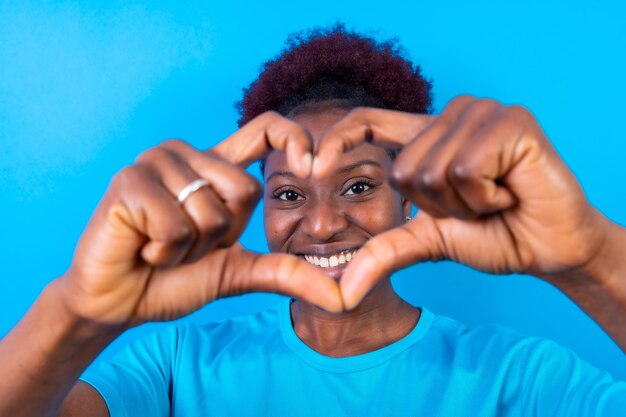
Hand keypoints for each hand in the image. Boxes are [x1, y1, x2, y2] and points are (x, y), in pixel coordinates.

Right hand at [58, 112, 341, 327]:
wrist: (118, 301)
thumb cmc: (174, 279)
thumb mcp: (238, 272)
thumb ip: (286, 274)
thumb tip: (342, 298)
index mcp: (216, 166)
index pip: (265, 129)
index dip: (294, 138)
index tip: (311, 166)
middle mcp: (187, 154)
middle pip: (245, 189)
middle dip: (222, 236)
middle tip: (186, 244)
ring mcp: (155, 162)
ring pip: (210, 211)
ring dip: (190, 249)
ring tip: (160, 246)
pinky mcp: (129, 180)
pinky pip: (176, 226)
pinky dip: (165, 252)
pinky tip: (142, 248)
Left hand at [315, 96, 608, 308]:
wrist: (548, 248)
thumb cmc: (492, 236)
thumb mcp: (428, 241)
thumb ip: (383, 253)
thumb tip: (340, 294)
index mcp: (427, 136)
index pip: (368, 121)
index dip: (337, 140)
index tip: (310, 168)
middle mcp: (452, 115)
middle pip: (404, 168)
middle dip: (436, 207)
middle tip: (475, 207)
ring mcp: (482, 112)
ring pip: (434, 169)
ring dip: (463, 204)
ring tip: (493, 199)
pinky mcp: (512, 120)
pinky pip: (467, 169)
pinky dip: (484, 197)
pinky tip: (509, 191)